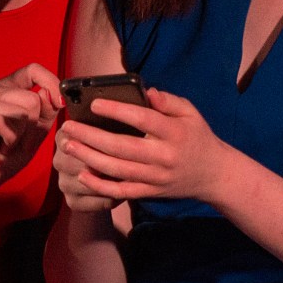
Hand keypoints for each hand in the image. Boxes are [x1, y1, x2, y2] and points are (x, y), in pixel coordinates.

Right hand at [0, 63, 61, 222]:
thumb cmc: (6, 156)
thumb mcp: (36, 133)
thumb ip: (46, 112)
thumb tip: (49, 93)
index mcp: (6, 89)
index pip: (32, 70)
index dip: (50, 83)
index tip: (60, 102)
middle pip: (31, 98)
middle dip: (32, 127)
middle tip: (19, 141)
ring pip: (21, 111)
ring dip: (20, 136)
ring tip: (8, 145)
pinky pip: (5, 123)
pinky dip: (9, 141)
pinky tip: (0, 148)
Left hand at [56, 87, 228, 203]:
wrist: (213, 175)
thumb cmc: (197, 137)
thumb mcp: (190, 113)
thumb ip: (168, 101)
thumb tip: (147, 91)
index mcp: (174, 132)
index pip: (142, 119)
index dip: (117, 110)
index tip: (95, 103)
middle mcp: (163, 156)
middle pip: (122, 147)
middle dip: (91, 136)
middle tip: (69, 127)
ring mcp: (156, 177)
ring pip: (117, 170)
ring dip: (89, 158)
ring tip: (68, 145)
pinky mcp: (150, 192)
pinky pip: (122, 191)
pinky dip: (100, 186)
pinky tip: (82, 174)